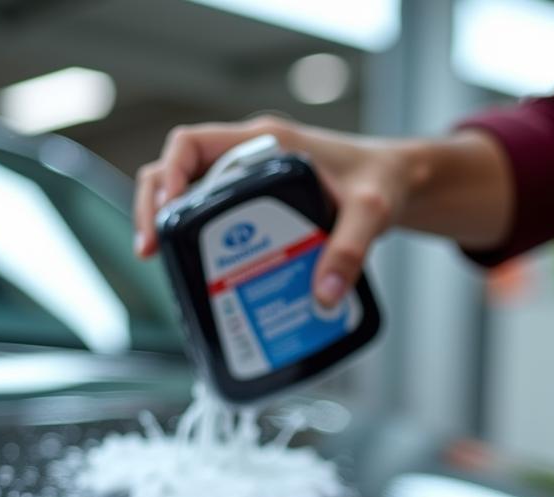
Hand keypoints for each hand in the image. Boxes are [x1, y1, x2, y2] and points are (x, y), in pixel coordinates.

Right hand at [132, 115, 415, 305]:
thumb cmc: (384, 180)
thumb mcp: (371, 213)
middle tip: (152, 251)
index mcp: (266, 143)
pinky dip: (207, 242)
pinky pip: (219, 218)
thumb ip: (350, 251)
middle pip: (178, 172)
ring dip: (178, 229)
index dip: (169, 174)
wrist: (400, 182)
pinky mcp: (262, 207)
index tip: (167, 211)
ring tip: (173, 269)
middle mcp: (251, 158)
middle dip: (156, 209)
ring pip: (195, 197)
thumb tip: (322, 297)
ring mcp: (253, 182)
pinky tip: (211, 276)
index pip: (192, 143)